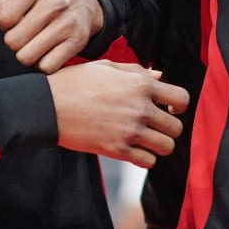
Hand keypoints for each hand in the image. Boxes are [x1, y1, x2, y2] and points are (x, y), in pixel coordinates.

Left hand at [0, 0, 104, 73]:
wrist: (84, 3)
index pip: (3, 19)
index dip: (5, 23)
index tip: (17, 17)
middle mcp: (56, 0)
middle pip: (14, 41)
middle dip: (15, 41)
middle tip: (27, 32)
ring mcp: (69, 22)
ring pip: (29, 57)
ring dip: (27, 54)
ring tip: (37, 41)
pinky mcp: (78, 42)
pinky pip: (47, 67)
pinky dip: (44, 63)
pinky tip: (50, 50)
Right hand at [46, 62, 187, 168]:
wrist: (47, 106)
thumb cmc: (74, 82)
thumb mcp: (106, 67)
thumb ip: (137, 71)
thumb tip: (160, 76)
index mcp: (140, 84)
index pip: (181, 98)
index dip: (179, 105)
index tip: (169, 108)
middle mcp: (140, 108)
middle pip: (176, 127)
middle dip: (169, 128)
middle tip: (155, 127)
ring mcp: (130, 131)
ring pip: (166, 147)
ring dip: (159, 145)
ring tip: (146, 140)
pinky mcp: (117, 150)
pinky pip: (148, 161)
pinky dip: (145, 158)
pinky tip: (134, 150)